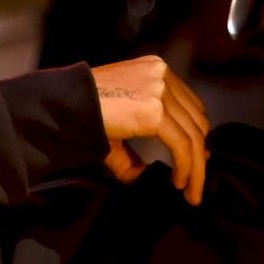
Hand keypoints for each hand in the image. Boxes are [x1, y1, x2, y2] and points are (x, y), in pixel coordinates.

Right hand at [92, 55, 209, 204]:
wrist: (62, 105)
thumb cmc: (81, 113)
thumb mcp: (115, 128)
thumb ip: (132, 150)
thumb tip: (142, 173)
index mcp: (154, 71)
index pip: (189, 104)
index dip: (197, 133)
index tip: (198, 157)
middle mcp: (161, 75)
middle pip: (196, 119)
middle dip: (200, 153)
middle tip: (196, 181)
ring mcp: (160, 89)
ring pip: (194, 135)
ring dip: (197, 168)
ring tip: (191, 192)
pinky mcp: (155, 110)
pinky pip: (182, 144)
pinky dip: (187, 167)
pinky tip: (180, 182)